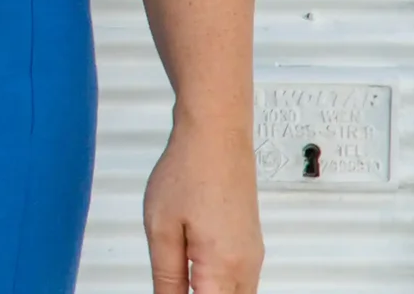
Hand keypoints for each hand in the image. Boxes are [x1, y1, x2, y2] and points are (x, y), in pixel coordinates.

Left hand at [143, 115, 261, 292]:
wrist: (216, 136)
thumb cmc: (189, 171)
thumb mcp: (161, 228)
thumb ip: (166, 276)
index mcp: (221, 268)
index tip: (167, 290)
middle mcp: (245, 268)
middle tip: (173, 283)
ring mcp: (252, 257)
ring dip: (212, 293)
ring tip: (182, 281)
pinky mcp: (251, 246)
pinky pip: (242, 283)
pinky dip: (221, 287)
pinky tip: (198, 277)